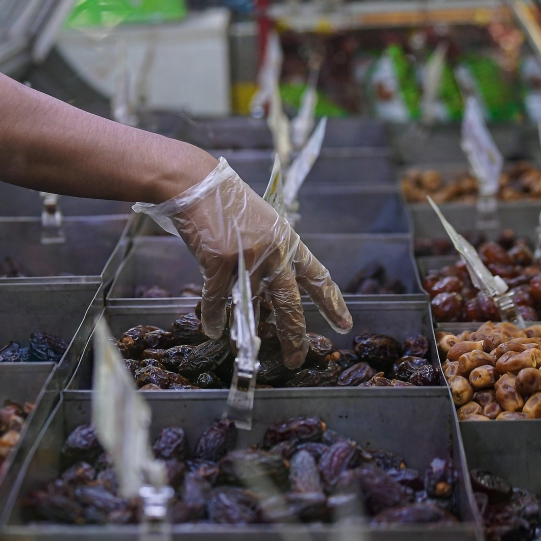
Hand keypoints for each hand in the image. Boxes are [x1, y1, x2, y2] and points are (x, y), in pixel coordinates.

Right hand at [134, 158, 352, 367]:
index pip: (318, 277)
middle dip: (294, 335)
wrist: (196, 183)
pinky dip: (214, 317)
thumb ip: (270, 257)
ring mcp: (247, 257)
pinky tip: (213, 330)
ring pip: (252, 307)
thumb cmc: (227, 203)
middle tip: (297, 358)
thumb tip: (267, 296)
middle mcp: (274, 251)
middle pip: (289, 303)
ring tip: (247, 352)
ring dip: (250, 333)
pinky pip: (217, 299)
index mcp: (288, 242)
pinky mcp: (219, 261)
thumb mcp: (262, 226)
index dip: (332, 304)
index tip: (344, 325)